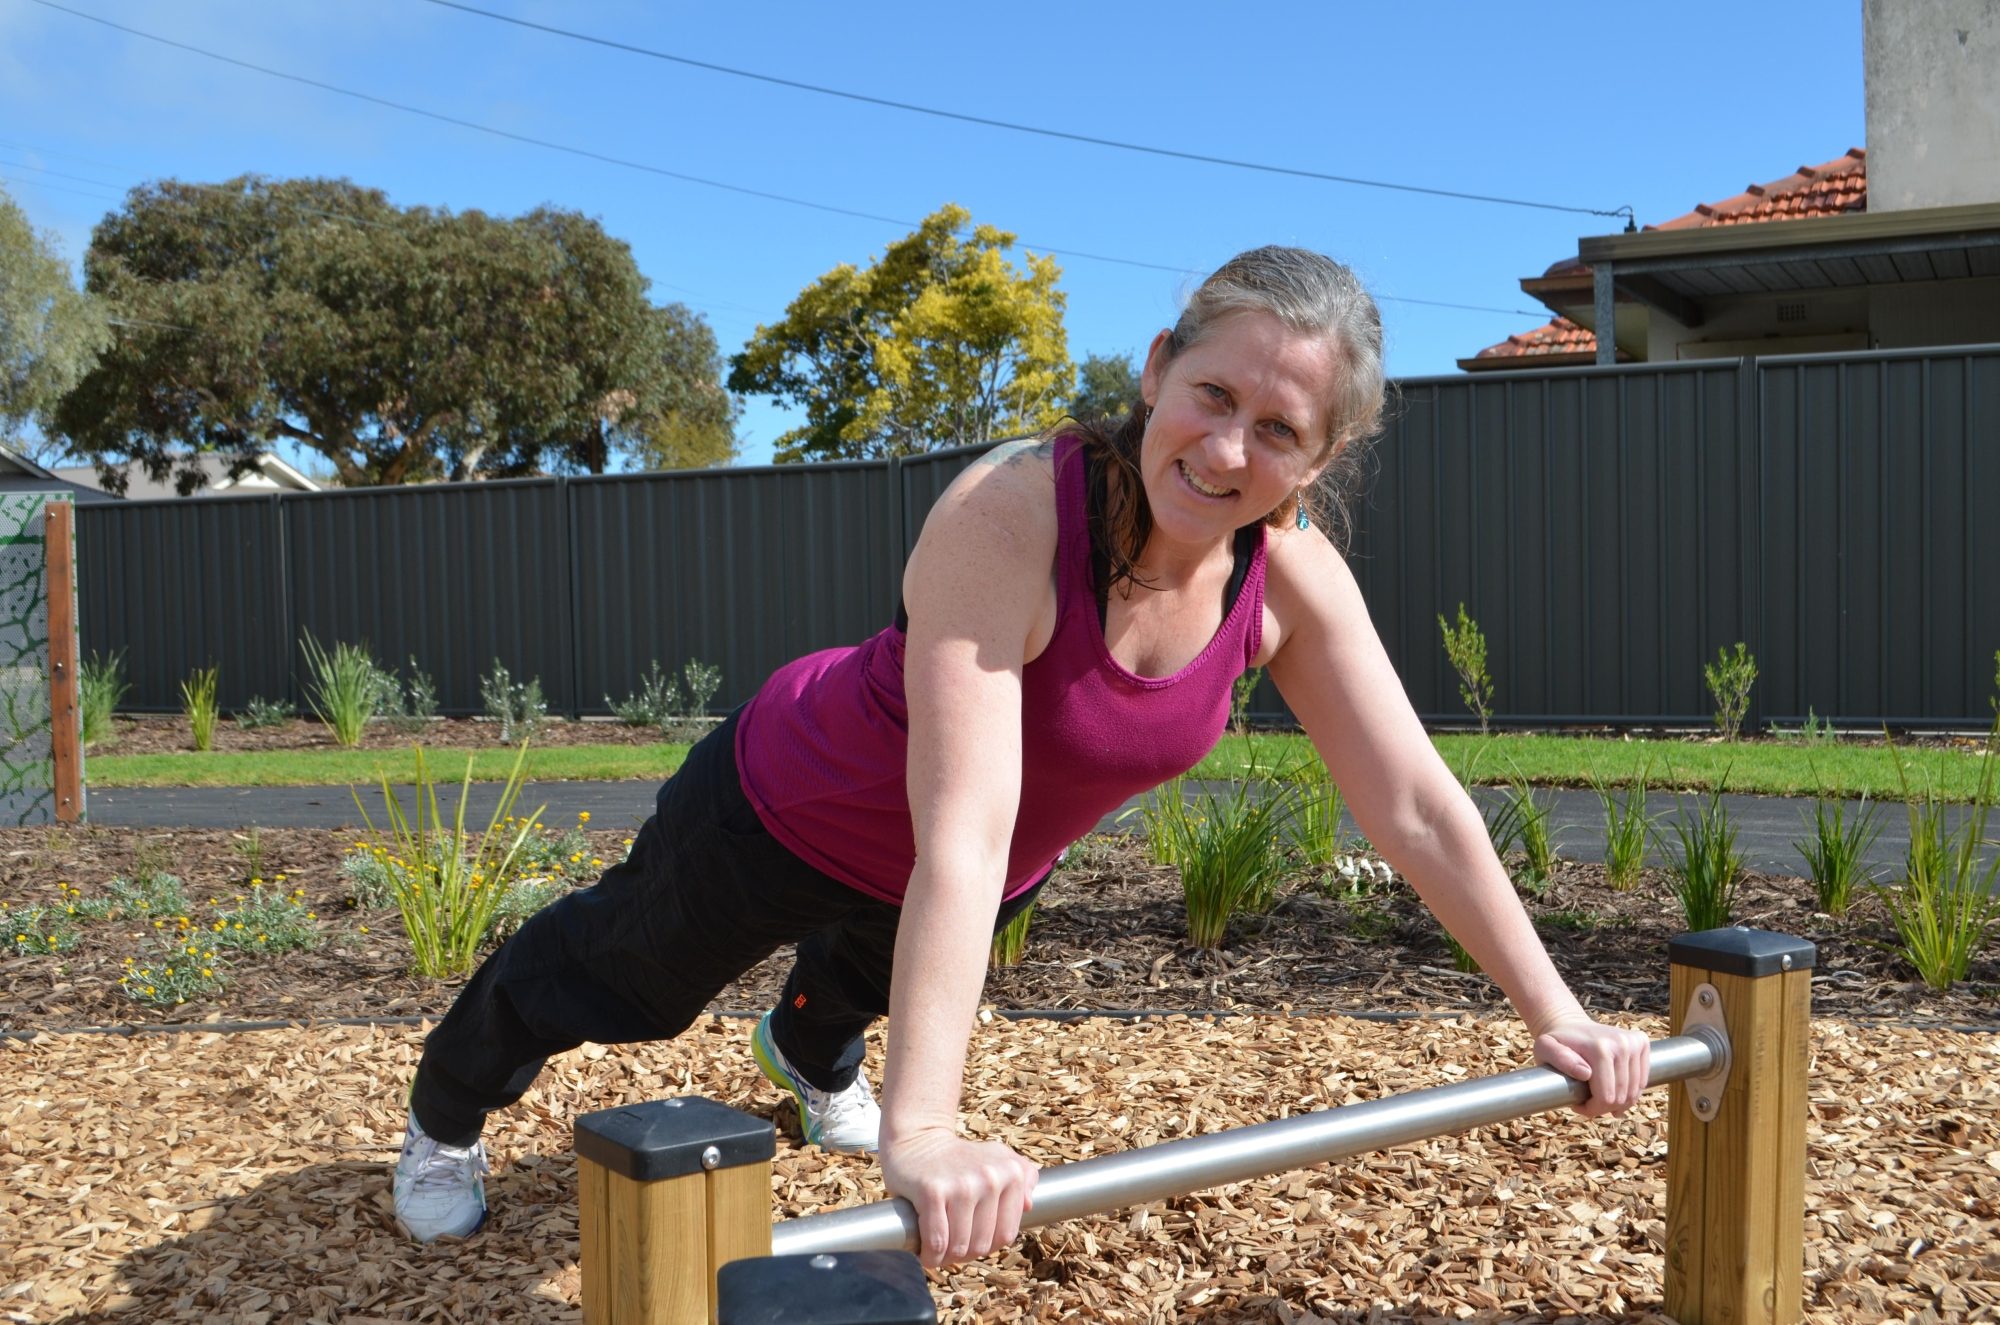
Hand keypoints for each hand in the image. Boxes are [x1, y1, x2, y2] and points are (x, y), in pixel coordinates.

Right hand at [879, 1125, 1038, 1267]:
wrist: (917, 1139)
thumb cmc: (958, 1157)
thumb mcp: (997, 1157)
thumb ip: (1023, 1176)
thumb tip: (1028, 1205)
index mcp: (1011, 1173)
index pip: (1005, 1235)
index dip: (987, 1246)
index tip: (971, 1242)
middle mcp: (990, 1178)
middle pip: (981, 1244)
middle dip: (964, 1254)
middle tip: (951, 1247)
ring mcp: (962, 1185)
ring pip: (959, 1247)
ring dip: (946, 1259)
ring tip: (937, 1252)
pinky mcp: (933, 1192)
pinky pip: (936, 1242)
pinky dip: (929, 1256)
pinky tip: (925, 1253)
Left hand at [1532, 1016, 1650, 1117]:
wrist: (1570, 1024)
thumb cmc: (1556, 1042)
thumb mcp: (1545, 1049)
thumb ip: (1559, 1059)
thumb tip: (1586, 1072)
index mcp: (1600, 1048)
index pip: (1606, 1097)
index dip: (1592, 1109)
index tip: (1577, 1104)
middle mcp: (1622, 1043)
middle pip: (1621, 1097)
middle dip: (1604, 1107)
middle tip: (1587, 1101)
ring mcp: (1634, 1042)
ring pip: (1634, 1092)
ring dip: (1618, 1102)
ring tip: (1599, 1096)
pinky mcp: (1642, 1042)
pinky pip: (1642, 1081)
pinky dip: (1630, 1092)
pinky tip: (1614, 1090)